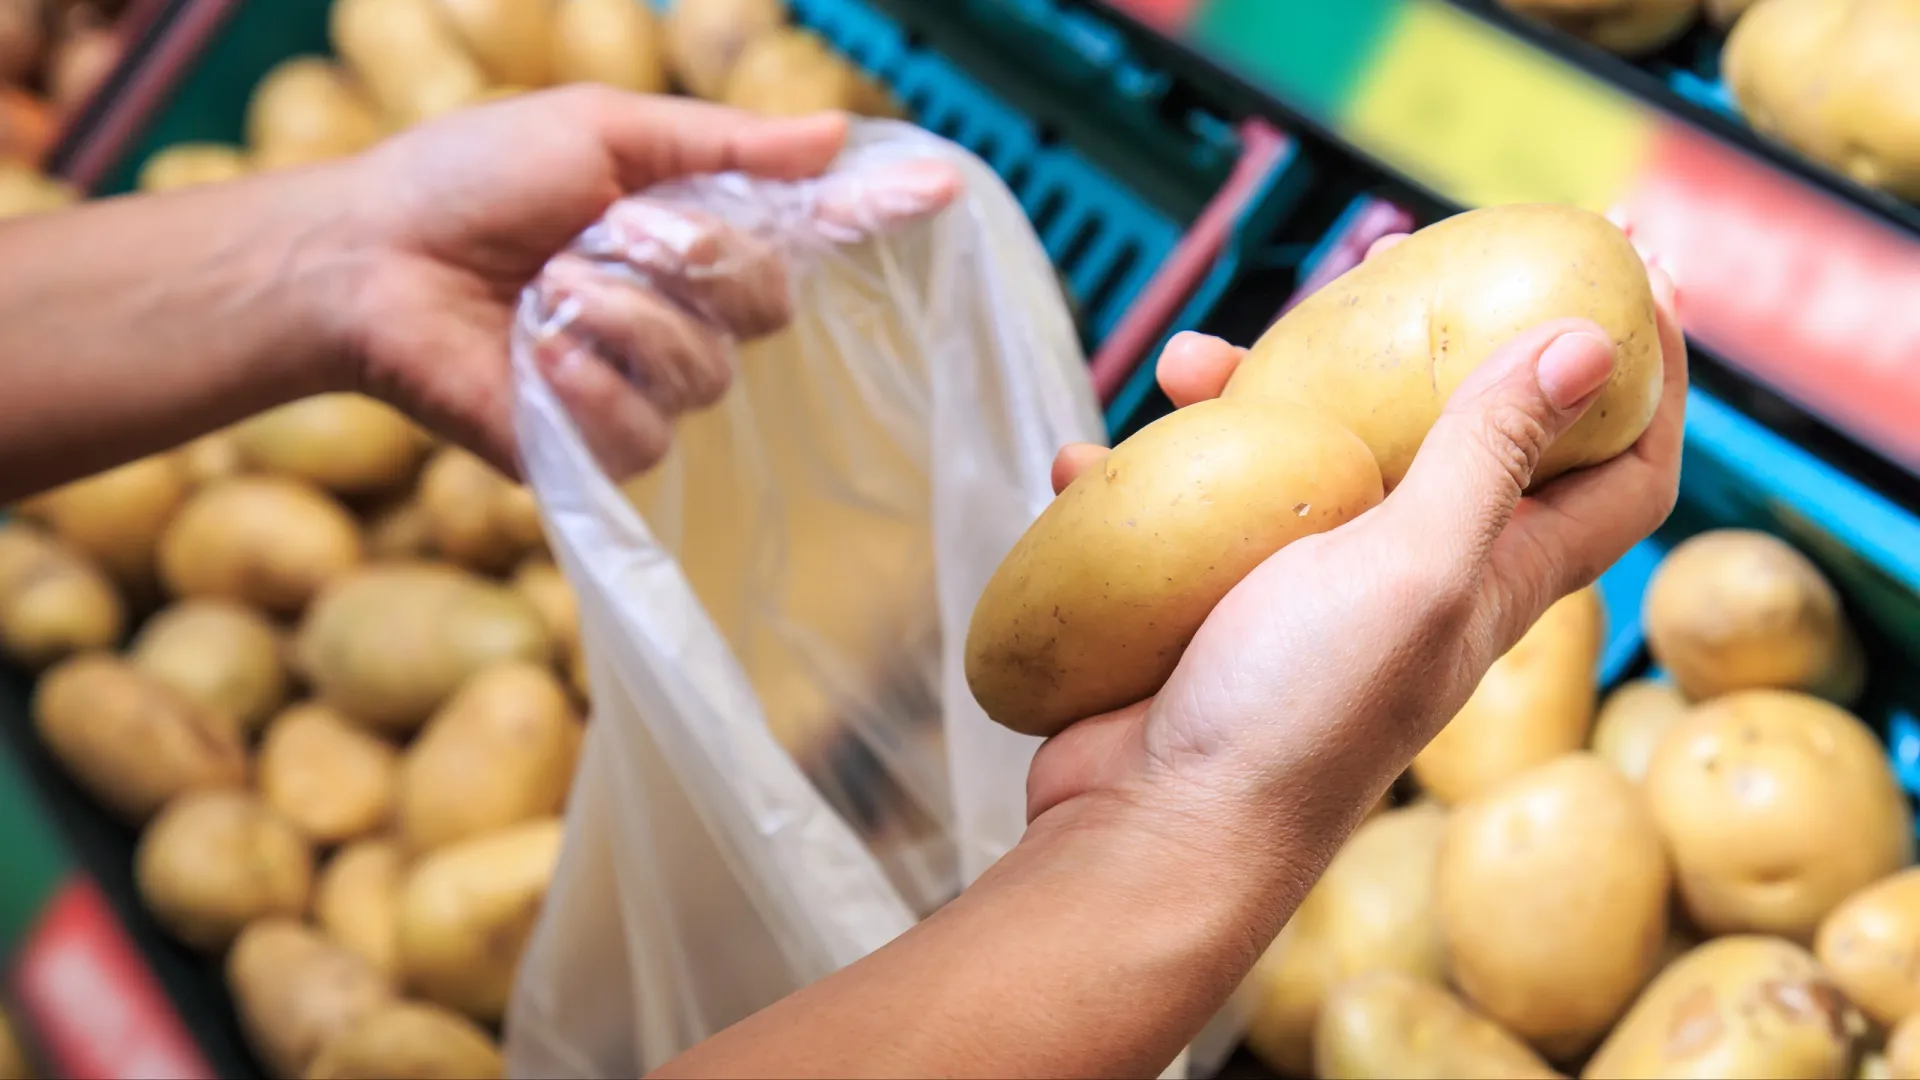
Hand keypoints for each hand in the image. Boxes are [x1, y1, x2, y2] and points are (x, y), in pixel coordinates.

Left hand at [335, 86, 956, 477]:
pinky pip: (645, 432)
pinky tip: (537, 359)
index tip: (940, 189)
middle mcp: (688, 315)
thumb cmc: (471, 181)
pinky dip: (587, 385)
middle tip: (608, 233)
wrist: (368, 262)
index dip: (873, 216)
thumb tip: (838, 135)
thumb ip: (723, 145)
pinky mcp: (600, 453)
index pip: (809, 235)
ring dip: (618, 315)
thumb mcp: (602, 132)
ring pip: (705, 372)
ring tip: (545, 293)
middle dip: (690, 259)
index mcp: (694, 234)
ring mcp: (647, 388)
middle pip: (767, 305)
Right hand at [1027, 235, 1687, 888]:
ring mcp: (1307, 589)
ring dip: (1250, 396)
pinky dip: (1145, 479)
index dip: (1650, 383)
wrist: (1157, 830)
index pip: (1620, 474)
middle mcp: (1412, 576)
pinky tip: (1089, 460)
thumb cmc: (1301, 713)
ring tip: (1181, 364)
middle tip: (1380, 268)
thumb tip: (1592, 341)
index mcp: (1494, 572)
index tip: (1635, 281)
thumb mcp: (1416, 566)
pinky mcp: (1215, 604)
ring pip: (1301, 454)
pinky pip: (1188, 513)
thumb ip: (1490, 454)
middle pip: (1447, 431)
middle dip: (1421, 340)